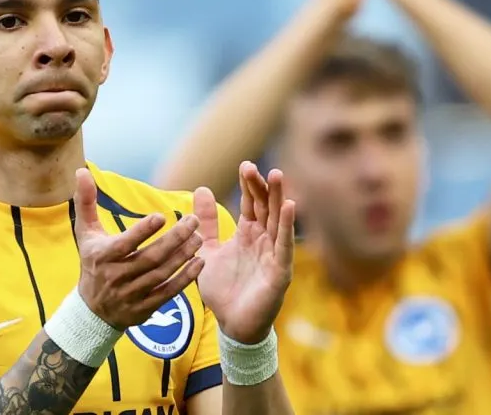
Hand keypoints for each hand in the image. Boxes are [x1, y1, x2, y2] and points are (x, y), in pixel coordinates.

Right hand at [72, 168, 204, 329]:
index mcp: (102, 256)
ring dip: (183, 256)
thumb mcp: (86, 233)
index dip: (144, 230)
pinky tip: (199, 263)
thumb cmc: (92, 263)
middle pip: (150, 257)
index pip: (125, 243)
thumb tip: (81, 170)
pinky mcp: (145, 308)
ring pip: (162, 274)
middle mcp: (117, 276)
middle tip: (193, 221)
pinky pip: (168, 292)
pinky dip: (186, 279)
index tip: (162, 215)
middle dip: (175, 239)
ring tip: (199, 237)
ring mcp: (131, 294)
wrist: (92, 310)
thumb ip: (86, 202)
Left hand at [195, 162, 295, 343]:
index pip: (252, 203)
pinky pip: (284, 245)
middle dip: (262, 186)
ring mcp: (274, 254)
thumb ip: (206, 223)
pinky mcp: (280, 271)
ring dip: (278, 198)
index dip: (249, 185)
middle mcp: (264, 240)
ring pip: (277, 221)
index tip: (244, 165)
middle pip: (266, 207)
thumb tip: (201, 189)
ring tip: (277, 175)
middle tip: (253, 166)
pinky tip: (289, 206)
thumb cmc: (224, 290)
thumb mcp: (207, 251)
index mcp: (248, 234)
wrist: (233, 325)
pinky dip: (286, 226)